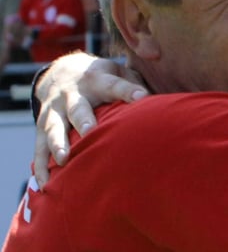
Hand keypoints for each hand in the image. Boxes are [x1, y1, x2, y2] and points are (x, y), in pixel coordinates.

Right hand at [33, 53, 148, 186]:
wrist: (61, 72)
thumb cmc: (102, 77)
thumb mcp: (119, 71)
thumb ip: (137, 82)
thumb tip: (161, 99)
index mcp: (97, 79)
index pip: (115, 85)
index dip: (129, 90)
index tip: (143, 97)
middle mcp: (72, 94)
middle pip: (78, 108)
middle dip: (83, 119)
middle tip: (90, 131)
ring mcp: (54, 111)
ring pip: (53, 128)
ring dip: (57, 143)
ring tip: (63, 160)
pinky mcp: (42, 126)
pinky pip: (38, 148)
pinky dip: (40, 166)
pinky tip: (46, 184)